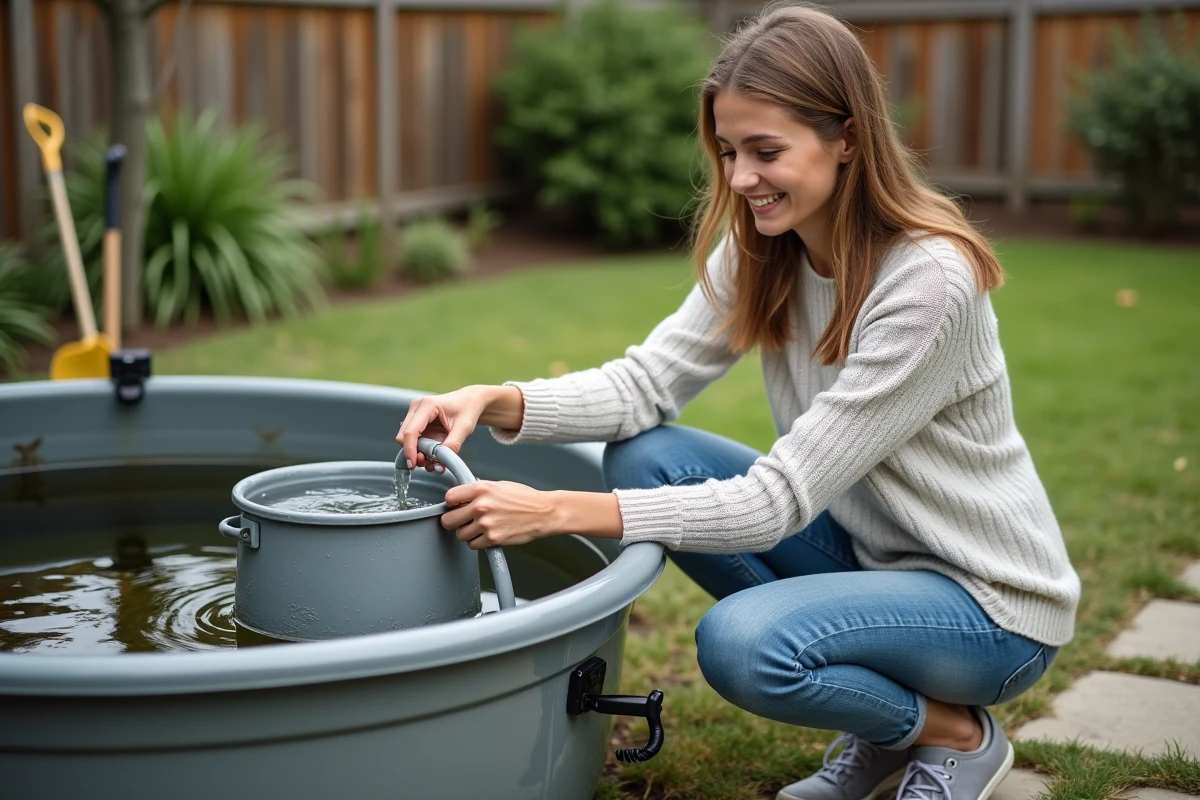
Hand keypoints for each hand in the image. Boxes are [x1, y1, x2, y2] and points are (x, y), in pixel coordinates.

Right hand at [396, 386, 491, 471]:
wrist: (470, 401)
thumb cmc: (468, 409)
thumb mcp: (465, 427)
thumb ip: (453, 444)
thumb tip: (441, 460)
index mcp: (427, 405)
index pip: (411, 431)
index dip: (410, 450)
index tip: (413, 464)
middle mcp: (417, 408)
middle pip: (403, 436)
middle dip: (413, 453)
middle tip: (429, 463)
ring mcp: (415, 415)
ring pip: (406, 440)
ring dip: (417, 453)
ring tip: (434, 461)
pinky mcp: (417, 423)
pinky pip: (413, 440)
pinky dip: (421, 450)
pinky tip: (433, 455)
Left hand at [440, 481, 554, 548]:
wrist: (543, 512)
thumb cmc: (524, 498)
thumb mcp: (499, 485)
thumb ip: (479, 491)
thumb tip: (463, 498)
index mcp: (481, 489)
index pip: (449, 498)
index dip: (451, 504)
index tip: (455, 506)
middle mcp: (481, 506)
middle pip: (448, 520)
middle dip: (454, 521)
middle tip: (462, 520)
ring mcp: (486, 524)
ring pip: (460, 535)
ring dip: (467, 533)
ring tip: (478, 527)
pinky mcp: (493, 539)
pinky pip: (473, 545)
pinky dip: (478, 542)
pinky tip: (487, 534)